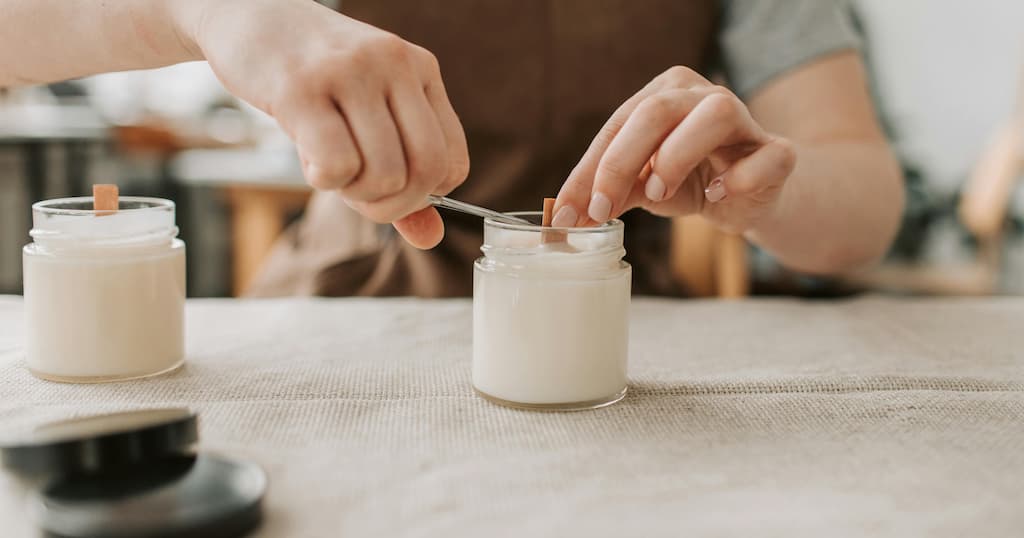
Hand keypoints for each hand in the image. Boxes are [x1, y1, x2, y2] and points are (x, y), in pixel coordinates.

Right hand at [194, 0, 468, 247]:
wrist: (248, 13)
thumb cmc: (315, 75)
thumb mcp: (370, 114)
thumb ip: (403, 177)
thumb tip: (431, 238)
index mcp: (421, 70)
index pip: (453, 162)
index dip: (422, 196)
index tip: (390, 190)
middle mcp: (394, 65)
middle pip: (424, 172)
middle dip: (391, 204)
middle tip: (357, 191)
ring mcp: (350, 73)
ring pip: (383, 174)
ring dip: (352, 191)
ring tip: (327, 163)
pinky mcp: (300, 88)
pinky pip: (336, 166)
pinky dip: (323, 180)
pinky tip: (307, 155)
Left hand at [554, 66, 795, 233]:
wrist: (747, 197)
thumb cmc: (688, 182)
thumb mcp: (642, 187)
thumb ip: (611, 194)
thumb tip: (569, 215)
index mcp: (664, 94)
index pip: (619, 125)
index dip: (590, 170)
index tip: (569, 213)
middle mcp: (703, 96)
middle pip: (657, 111)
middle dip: (621, 162)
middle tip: (602, 207)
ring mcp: (745, 120)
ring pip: (715, 114)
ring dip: (678, 155)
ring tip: (660, 194)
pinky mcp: (778, 152)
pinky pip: (766, 156)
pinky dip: (739, 177)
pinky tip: (718, 194)